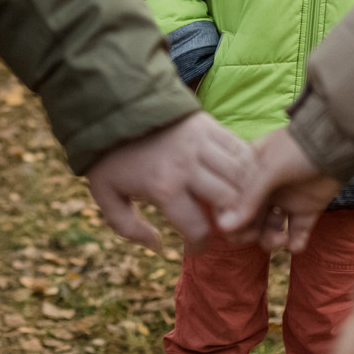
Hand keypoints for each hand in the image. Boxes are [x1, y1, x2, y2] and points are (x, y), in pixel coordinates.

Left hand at [85, 112, 251, 253]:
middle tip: (226, 224)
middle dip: (233, 219)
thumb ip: (126, 227)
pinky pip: (241, 149)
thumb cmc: (112, 156)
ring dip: (244, 192)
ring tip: (237, 203)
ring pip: (241, 175)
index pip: (197, 228)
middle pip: (230, 201)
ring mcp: (201, 143)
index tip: (197, 245)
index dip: (200, 244)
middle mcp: (187, 166)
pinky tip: (239, 178)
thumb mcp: (106, 195)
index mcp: (163, 187)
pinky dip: (247, 167)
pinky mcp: (208, 125)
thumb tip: (157, 246)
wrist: (115, 108)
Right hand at [217, 127, 342, 252]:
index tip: (240, 229)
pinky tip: (296, 245)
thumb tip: (224, 227)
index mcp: (248, 174)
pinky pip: (296, 232)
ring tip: (282, 240)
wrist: (338, 144)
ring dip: (272, 239)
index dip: (231, 219)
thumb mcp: (269, 168)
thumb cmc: (298, 149)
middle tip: (259, 235)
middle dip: (252, 233)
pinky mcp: (306, 209)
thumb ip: (249, 197)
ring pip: (270, 229)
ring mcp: (285, 200)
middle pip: (248, 220)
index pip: (230, 201)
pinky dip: (295, 242)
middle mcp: (264, 189)